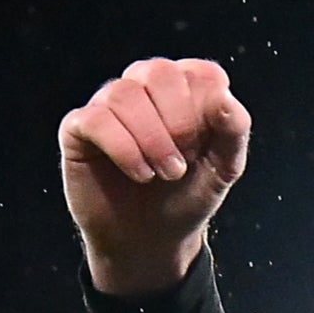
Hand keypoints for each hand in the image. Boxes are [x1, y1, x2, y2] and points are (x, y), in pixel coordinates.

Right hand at [59, 56, 250, 295]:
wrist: (150, 240)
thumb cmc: (185, 197)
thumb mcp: (222, 169)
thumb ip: (233, 131)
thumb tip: (224, 98)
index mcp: (184, 88)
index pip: (202, 74)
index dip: (207, 113)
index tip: (205, 149)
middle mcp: (144, 86)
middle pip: (159, 72)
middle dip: (178, 123)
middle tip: (182, 164)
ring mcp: (109, 104)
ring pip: (125, 94)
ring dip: (151, 139)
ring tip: (162, 174)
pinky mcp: (80, 127)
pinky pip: (96, 119)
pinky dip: (123, 148)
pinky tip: (139, 173)